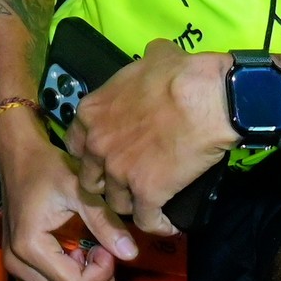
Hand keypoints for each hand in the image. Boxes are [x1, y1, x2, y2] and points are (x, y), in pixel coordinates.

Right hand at [0, 111, 134, 280]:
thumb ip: (105, 222)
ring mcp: (16, 268)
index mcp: (30, 248)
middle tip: (104, 252)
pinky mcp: (20, 266)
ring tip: (92, 251)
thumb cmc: (46, 167)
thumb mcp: (79, 190)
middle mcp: (18, 265)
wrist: (17, 155)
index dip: (102, 273)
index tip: (107, 245)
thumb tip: (131, 253)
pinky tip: (79, 254)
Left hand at [61, 38, 233, 236]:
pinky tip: (167, 225)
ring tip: (147, 204)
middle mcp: (98, 145)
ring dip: (130, 204)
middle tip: (125, 183)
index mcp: (91, 113)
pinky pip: (146, 220)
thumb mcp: (153, 56)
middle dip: (105, 182)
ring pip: (115, 202)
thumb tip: (156, 54)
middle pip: (90, 177)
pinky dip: (157, 224)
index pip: (75, 144)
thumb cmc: (179, 74)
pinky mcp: (147, 193)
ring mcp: (120, 172)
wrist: (205, 98)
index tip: (105, 157)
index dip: (91, 153)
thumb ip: (144, 62)